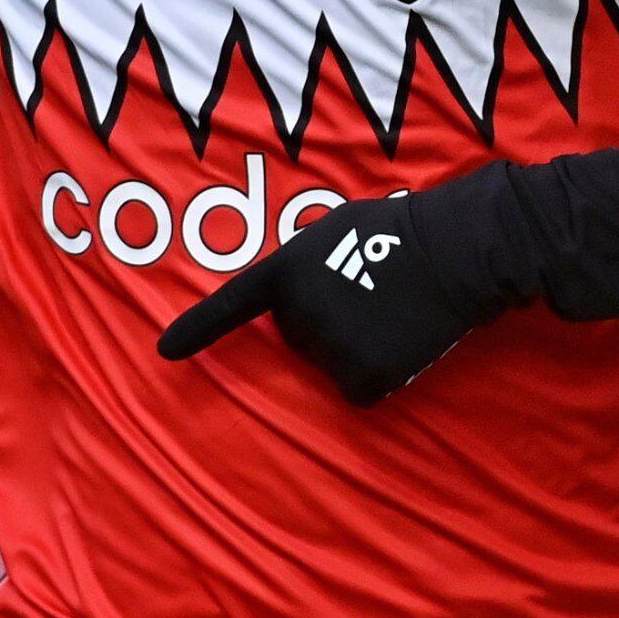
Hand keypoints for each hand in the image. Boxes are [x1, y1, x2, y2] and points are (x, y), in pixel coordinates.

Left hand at [156, 173, 527, 405]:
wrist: (453, 250)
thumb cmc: (402, 229)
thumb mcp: (336, 227)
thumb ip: (304, 263)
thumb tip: (297, 293)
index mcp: (287, 271)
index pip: (232, 306)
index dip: (197, 331)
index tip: (164, 353)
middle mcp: (297, 313)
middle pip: (300, 340)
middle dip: (330, 324)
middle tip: (370, 293)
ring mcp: (327, 347)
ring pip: (333, 365)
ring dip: (360, 348)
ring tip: (393, 312)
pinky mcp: (361, 377)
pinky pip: (361, 390)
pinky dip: (381, 376)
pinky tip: (402, 343)